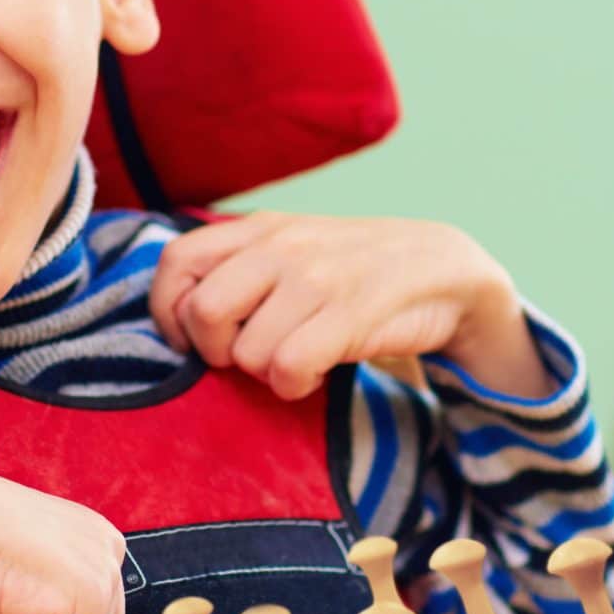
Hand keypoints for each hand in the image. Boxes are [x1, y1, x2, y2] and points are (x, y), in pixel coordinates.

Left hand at [151, 213, 552, 400]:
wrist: (445, 269)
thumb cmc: (355, 270)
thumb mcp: (293, 248)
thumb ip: (239, 266)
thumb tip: (181, 317)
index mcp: (260, 228)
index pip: (176, 261)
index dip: (168, 311)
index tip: (190, 342)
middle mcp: (281, 246)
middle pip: (203, 313)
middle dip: (216, 351)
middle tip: (247, 357)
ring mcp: (316, 278)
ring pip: (247, 353)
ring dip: (267, 373)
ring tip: (299, 357)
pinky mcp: (349, 314)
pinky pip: (288, 369)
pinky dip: (296, 385)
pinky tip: (317, 372)